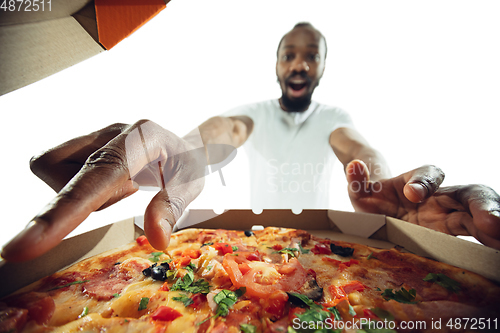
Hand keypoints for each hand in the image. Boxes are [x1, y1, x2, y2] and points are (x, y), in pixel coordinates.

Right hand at [1, 120, 206, 261]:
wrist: (184, 143)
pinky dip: (77, 188)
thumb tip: (156, 240)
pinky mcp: (85, 143)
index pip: (96, 175)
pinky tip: (107, 185)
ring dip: (81, 194)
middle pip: (59, 170)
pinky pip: (57, 170)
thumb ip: (171, 208)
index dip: (62, 211)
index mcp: (142, 139)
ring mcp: (96, 135)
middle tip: (107, 202)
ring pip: (53, 170)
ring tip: (121, 189)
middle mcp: (113, 131)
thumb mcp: (191, 185)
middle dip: (66, 205)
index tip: (23, 247)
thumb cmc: (188, 164)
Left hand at [346, 160, 499, 248]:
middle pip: (470, 193)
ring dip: (494, 225)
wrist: (381, 213)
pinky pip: (476, 237)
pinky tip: (497, 254)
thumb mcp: (361, 191)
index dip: (424, 181)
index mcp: (417, 181)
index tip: (412, 194)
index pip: (429, 173)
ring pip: (481, 215)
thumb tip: (353, 166)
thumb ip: (358, 180)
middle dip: (482, 206)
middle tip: (491, 223)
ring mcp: (451, 217)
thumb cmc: (374, 198)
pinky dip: (491, 243)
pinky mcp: (452, 236)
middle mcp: (440, 197)